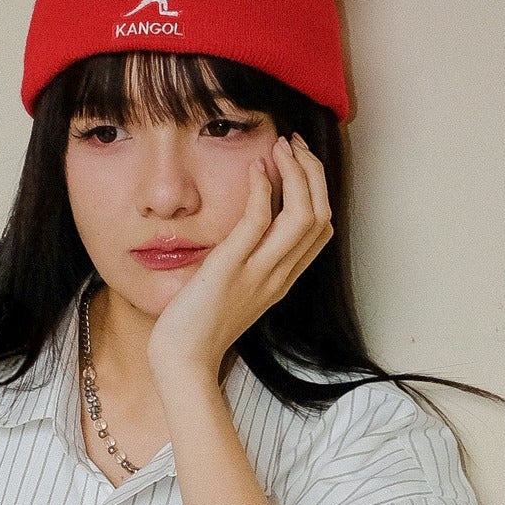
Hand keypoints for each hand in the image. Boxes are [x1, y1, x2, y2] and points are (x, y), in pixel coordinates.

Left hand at [145, 134, 332, 390]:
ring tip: (280, 147)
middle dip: (313, 172)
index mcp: (282, 279)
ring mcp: (258, 273)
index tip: (298, 161)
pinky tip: (254, 168)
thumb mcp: (234, 290)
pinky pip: (259, 221)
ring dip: (295, 172)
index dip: (318, 188)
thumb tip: (246, 227)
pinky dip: (262, 188)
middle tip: (293, 143)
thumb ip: (248, 261)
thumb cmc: (199, 327)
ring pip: (302, 215)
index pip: (322, 228)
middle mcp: (279, 276)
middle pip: (321, 215)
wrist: (183, 361)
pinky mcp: (230, 269)